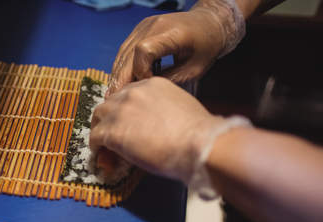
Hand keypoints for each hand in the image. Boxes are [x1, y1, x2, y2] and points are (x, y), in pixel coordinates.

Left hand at [91, 77, 225, 183]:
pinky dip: (95, 145)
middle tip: (109, 131)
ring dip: (99, 128)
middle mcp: (134, 92)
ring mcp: (121, 110)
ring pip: (99, 116)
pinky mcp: (113, 130)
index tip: (125, 120)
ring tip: (102, 143)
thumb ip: (162, 112)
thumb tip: (154, 128)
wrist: (198, 143)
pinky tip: (99, 153)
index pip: (129, 93)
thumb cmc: (198, 134)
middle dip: (108, 116)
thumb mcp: (179, 110)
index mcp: (152, 84)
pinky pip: (96, 136)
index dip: (124, 108)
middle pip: (111, 101)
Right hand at [107, 1, 242, 96]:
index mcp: (171, 33)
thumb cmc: (207, 45)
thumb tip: (147, 93)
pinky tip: (121, 82)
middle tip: (113, 99)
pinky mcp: (140, 29)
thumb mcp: (195, 69)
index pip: (143, 51)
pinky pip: (126, 50)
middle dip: (120, 78)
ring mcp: (144, 26)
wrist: (209, 21)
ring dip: (118, 74)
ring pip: (123, 53)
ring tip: (113, 94)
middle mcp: (153, 25)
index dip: (141, 71)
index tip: (147, 85)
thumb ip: (171, 79)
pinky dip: (122, 66)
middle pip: (128, 53)